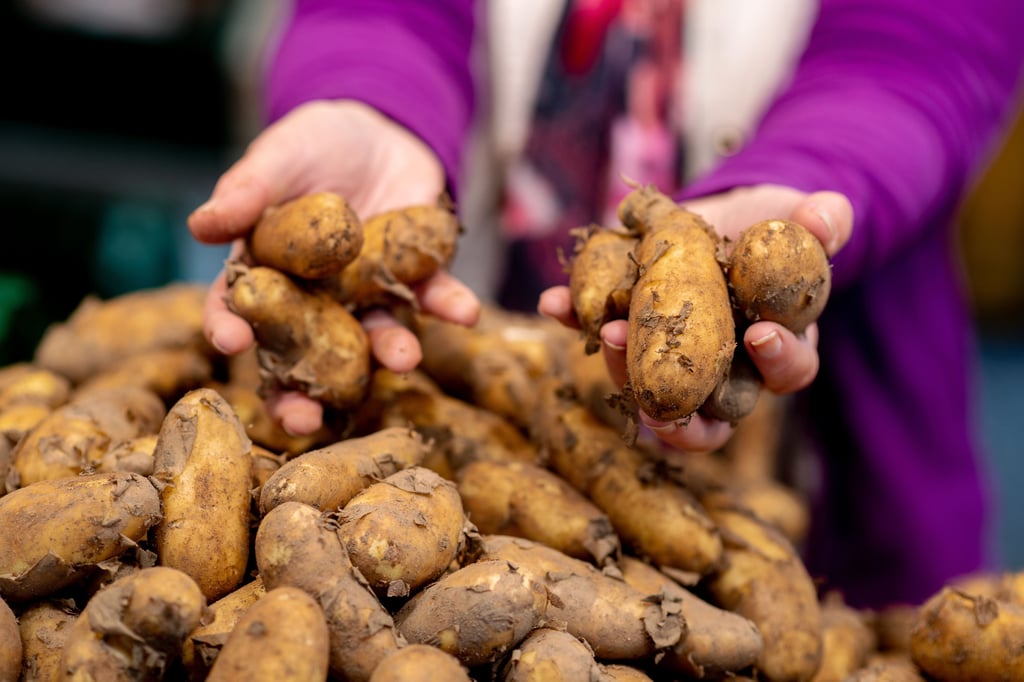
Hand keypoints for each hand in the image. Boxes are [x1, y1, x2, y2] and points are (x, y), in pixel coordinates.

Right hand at [188, 100, 480, 434]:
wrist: (383, 130)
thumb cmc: (316, 144)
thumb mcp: (281, 155)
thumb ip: (247, 190)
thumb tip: (200, 225)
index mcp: (269, 272)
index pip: (240, 307)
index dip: (230, 327)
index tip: (229, 344)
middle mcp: (317, 299)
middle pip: (304, 354)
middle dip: (304, 392)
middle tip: (304, 421)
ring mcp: (368, 294)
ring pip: (374, 336)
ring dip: (390, 352)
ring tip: (403, 360)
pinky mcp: (416, 279)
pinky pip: (433, 298)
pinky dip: (450, 306)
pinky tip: (466, 312)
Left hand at [538, 184, 852, 451]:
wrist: (722, 215)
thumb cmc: (772, 228)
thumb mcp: (800, 219)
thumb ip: (821, 222)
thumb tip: (830, 216)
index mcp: (774, 349)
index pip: (786, 372)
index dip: (777, 361)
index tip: (760, 334)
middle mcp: (721, 369)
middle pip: (707, 411)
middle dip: (682, 408)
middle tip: (663, 399)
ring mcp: (669, 356)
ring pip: (648, 385)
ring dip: (625, 365)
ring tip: (609, 333)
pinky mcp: (627, 329)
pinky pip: (599, 333)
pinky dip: (574, 319)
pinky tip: (555, 303)